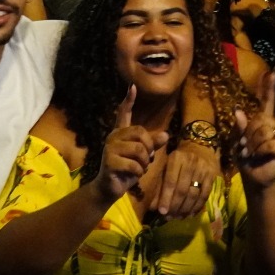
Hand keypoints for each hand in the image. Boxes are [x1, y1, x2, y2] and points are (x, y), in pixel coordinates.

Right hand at [95, 86, 167, 201]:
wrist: (110, 188)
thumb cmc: (127, 170)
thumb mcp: (143, 157)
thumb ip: (153, 145)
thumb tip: (166, 135)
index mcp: (121, 133)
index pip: (124, 113)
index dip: (129, 100)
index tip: (133, 87)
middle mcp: (113, 137)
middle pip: (141, 133)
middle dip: (149, 148)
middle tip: (146, 159)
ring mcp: (109, 148)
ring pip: (139, 150)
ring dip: (144, 163)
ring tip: (139, 168)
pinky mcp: (109, 161)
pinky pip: (134, 164)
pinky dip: (139, 172)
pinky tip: (133, 176)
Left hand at [234, 72, 274, 189]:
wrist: (252, 176)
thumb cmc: (245, 157)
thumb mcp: (237, 141)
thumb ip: (238, 127)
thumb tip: (238, 111)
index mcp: (262, 120)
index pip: (266, 101)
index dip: (268, 87)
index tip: (270, 73)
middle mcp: (273, 125)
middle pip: (259, 119)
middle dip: (248, 134)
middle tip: (246, 146)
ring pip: (263, 132)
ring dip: (252, 145)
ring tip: (251, 153)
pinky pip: (269, 144)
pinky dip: (260, 151)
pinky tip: (259, 156)